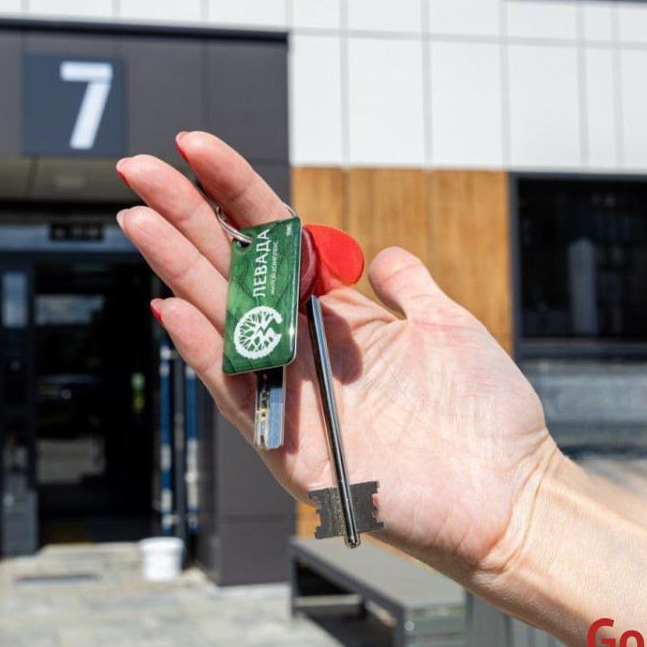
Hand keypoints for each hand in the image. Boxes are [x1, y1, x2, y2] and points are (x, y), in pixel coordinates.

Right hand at [117, 132, 558, 583]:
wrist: (509, 498)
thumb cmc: (486, 419)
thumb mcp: (449, 327)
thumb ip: (412, 288)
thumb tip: (387, 255)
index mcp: (337, 317)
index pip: (271, 240)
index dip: (232, 192)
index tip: (195, 148)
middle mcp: (305, 349)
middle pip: (231, 270)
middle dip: (184, 217)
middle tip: (137, 169)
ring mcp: (291, 395)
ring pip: (223, 320)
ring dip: (178, 270)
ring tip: (138, 221)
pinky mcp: (289, 446)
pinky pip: (236, 391)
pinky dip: (203, 351)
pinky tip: (171, 307)